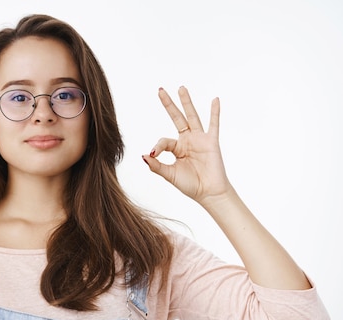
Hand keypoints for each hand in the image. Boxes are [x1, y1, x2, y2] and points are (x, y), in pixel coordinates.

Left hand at [142, 86, 231, 205]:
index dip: (158, 147)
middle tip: (160, 90)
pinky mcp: (211, 142)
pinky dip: (214, 112)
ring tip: (181, 88)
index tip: (154, 154)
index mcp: (176, 148)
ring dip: (186, 102)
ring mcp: (199, 140)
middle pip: (176, 118)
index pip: (164, 141)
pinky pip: (213, 124)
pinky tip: (215, 100)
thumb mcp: (169, 175)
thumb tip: (144, 156)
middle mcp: (187, 141)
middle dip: (168, 105)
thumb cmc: (189, 185)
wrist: (208, 193)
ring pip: (192, 117)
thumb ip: (156, 166)